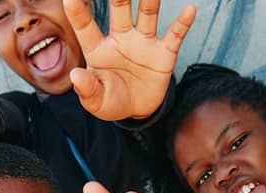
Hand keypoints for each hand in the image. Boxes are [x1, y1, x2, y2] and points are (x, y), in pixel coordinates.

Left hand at [65, 0, 195, 120]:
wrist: (137, 109)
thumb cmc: (111, 100)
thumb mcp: (96, 101)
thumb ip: (86, 89)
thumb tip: (76, 75)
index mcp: (99, 49)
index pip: (86, 27)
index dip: (78, 12)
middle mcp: (121, 39)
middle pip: (120, 9)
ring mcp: (143, 43)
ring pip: (148, 14)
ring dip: (150, 0)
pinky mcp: (163, 54)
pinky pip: (174, 35)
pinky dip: (183, 23)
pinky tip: (190, 9)